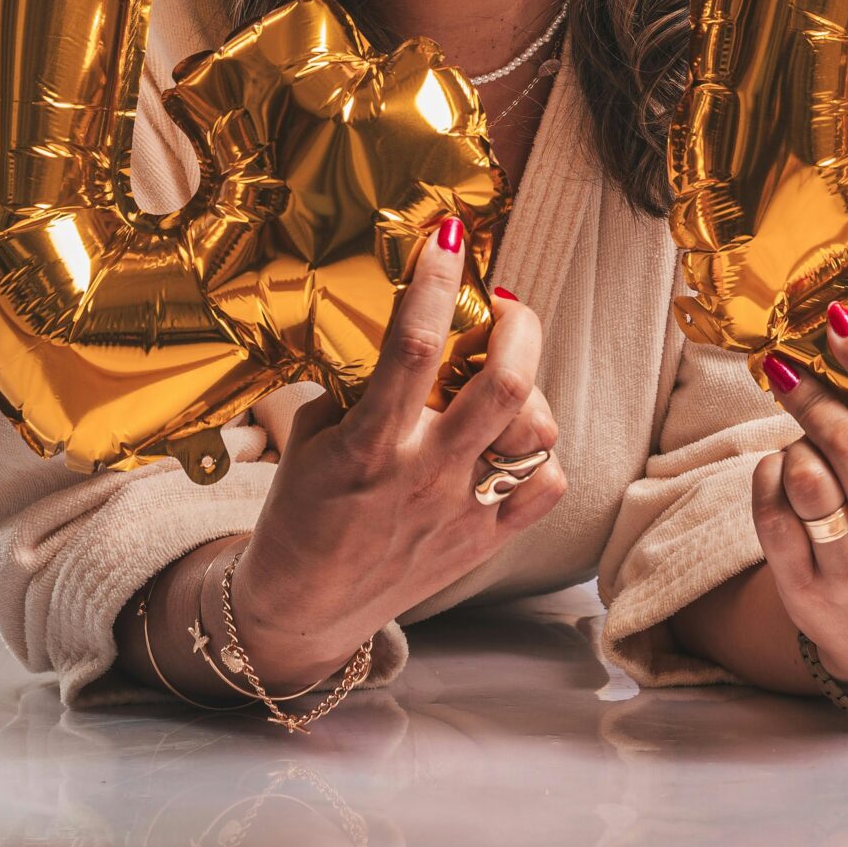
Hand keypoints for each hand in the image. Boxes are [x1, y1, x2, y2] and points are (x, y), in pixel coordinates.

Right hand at [233, 217, 567, 687]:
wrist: (307, 609)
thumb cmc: (301, 513)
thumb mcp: (306, 438)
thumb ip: (353, 386)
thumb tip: (399, 319)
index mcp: (369, 448)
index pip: (412, 348)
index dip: (437, 282)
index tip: (447, 237)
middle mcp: (424, 478)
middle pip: (505, 386)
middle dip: (518, 326)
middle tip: (504, 304)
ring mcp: (461, 514)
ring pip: (536, 435)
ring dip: (531, 387)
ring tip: (507, 372)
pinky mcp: (485, 543)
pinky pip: (546, 486)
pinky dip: (539, 452)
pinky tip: (512, 437)